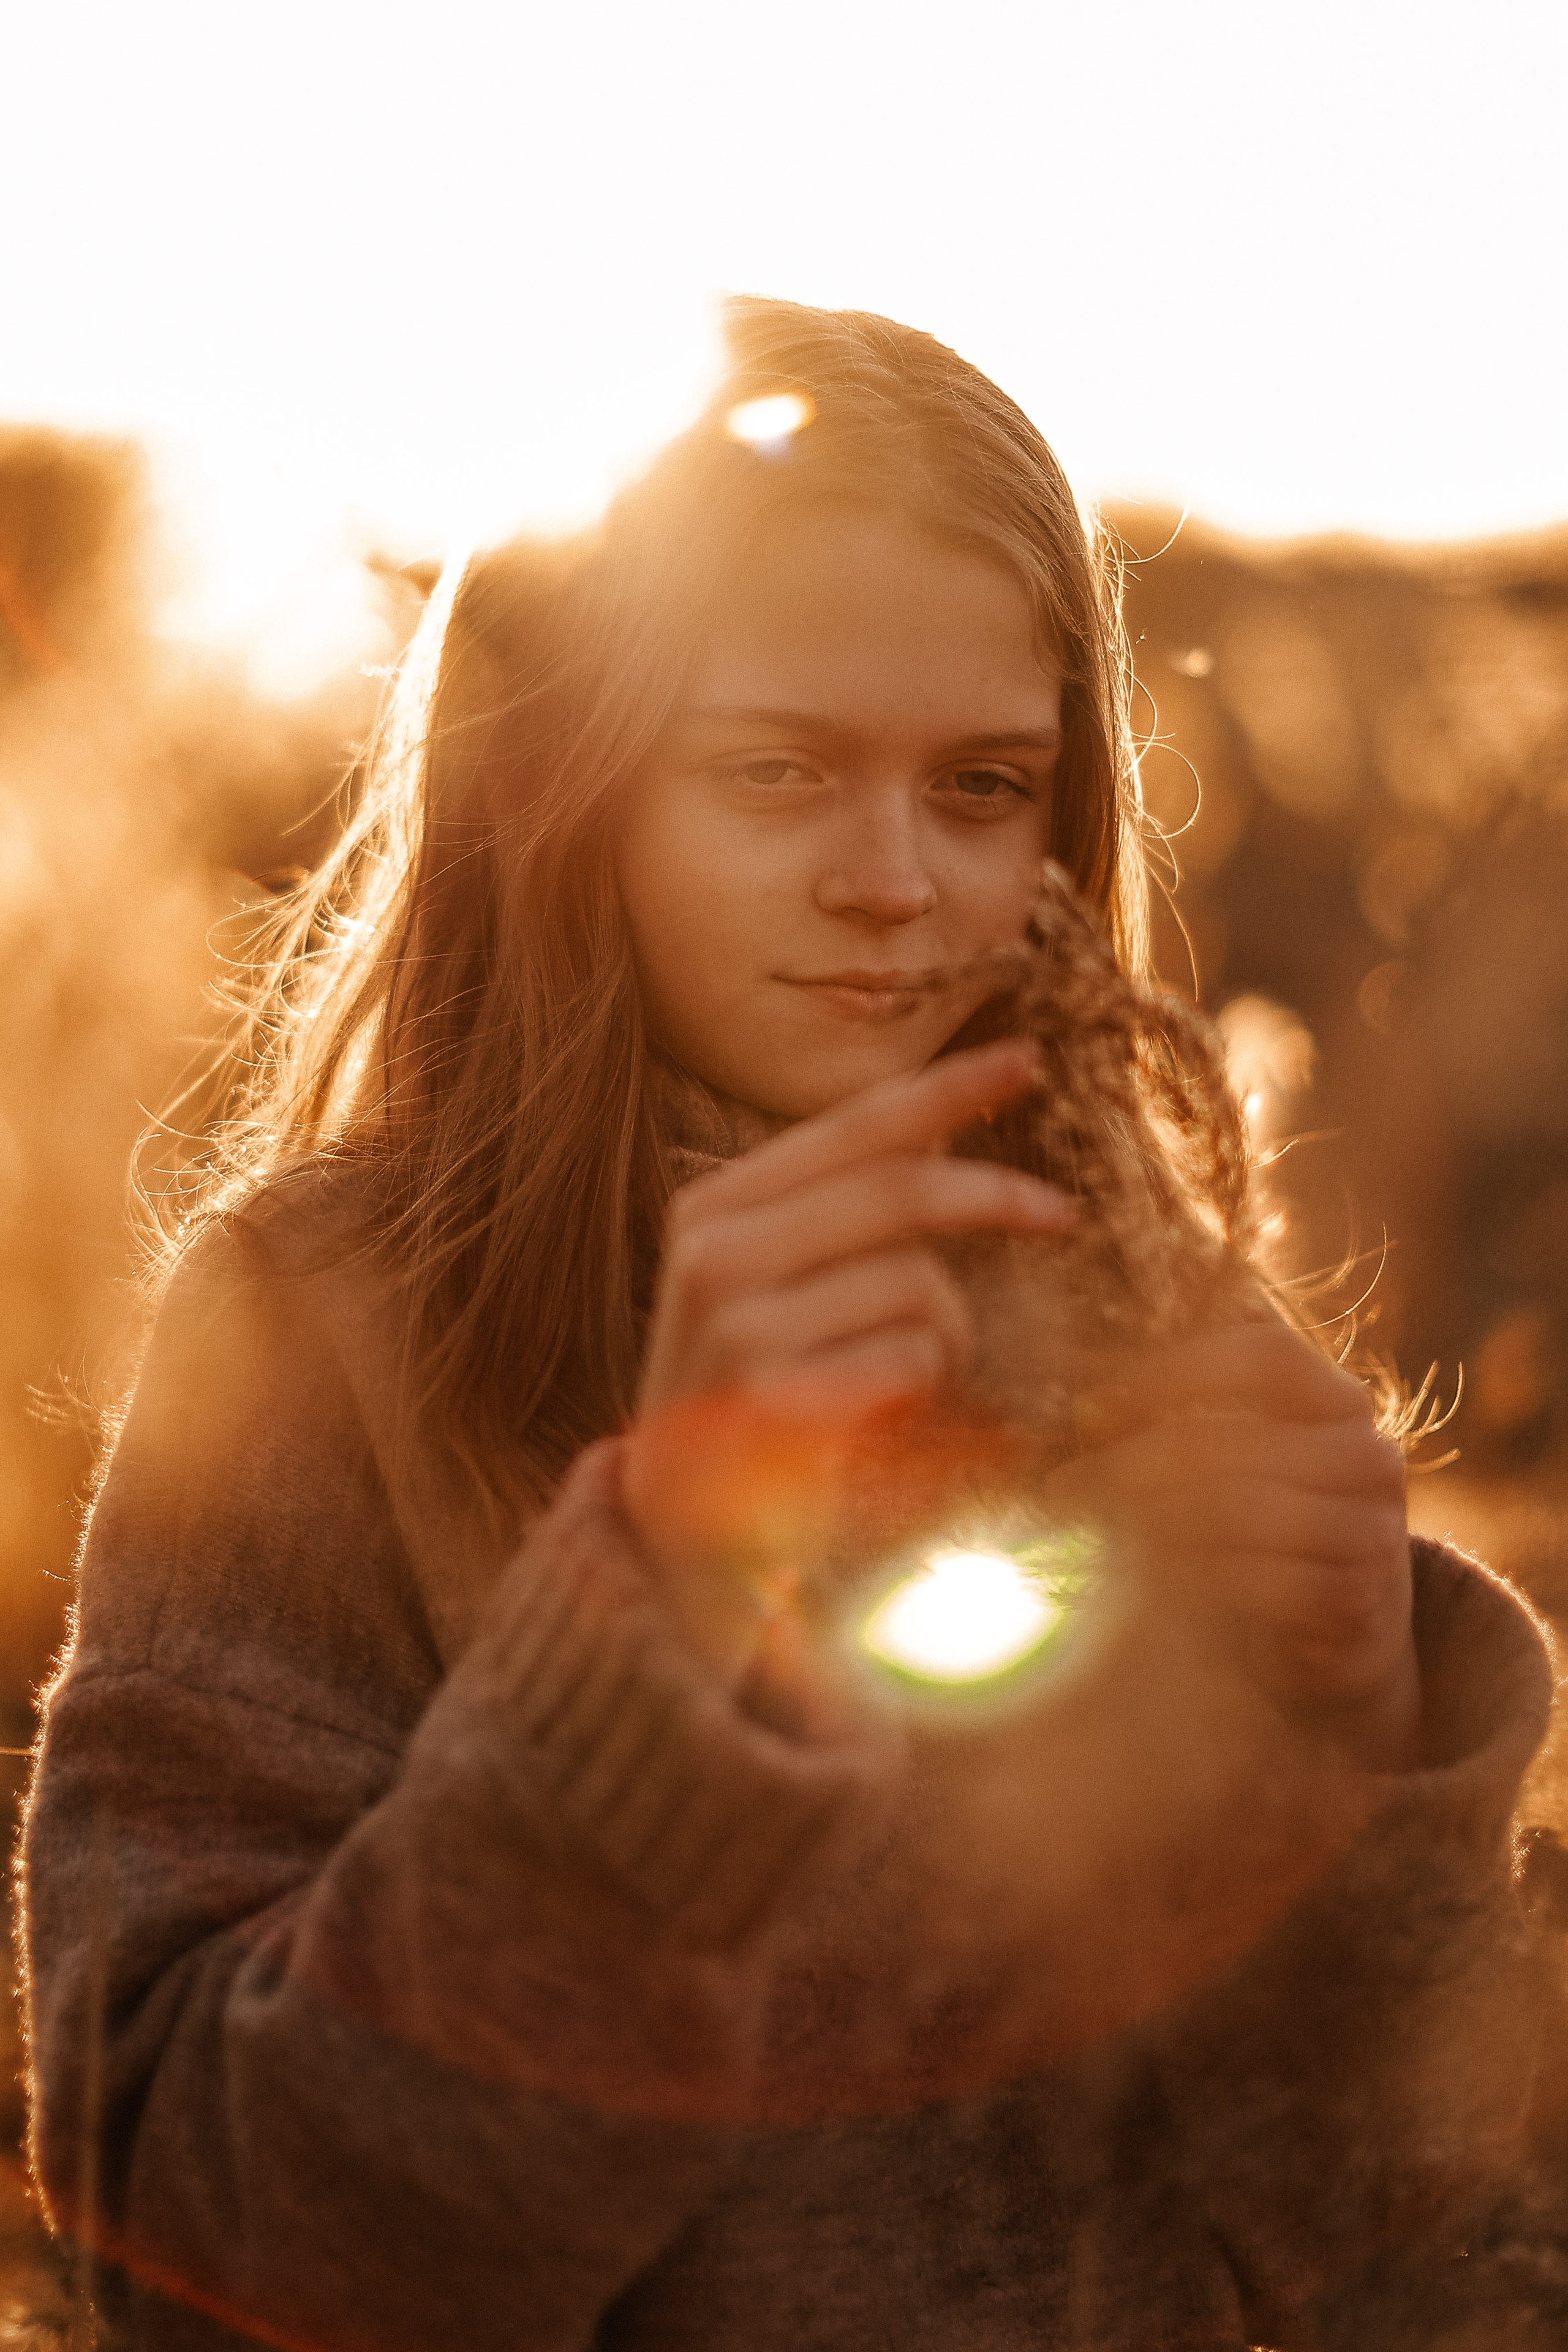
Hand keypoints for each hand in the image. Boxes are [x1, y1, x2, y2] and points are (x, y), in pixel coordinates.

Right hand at [625, 1040, 1074, 1681]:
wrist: (679, 1528)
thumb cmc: (753, 1389)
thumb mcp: (774, 1281)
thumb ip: (841, 1210)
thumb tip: (947, 1131)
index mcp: (714, 1207)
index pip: (850, 1126)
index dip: (946, 1088)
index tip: (1028, 1059)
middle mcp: (715, 1253)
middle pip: (899, 1191)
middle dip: (996, 1195)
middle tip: (1061, 1212)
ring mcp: (740, 1327)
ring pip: (918, 1286)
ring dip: (947, 1334)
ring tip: (906, 1375)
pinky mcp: (778, 1402)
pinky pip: (912, 1362)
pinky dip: (924, 1390)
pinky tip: (883, 1419)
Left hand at [1048, 1323, 1418, 1770]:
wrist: (1347, 1644)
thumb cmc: (1269, 1538)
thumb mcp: (1237, 1468)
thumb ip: (1186, 1430)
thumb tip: (1082, 1411)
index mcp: (1338, 1402)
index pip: (1266, 1355)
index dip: (1176, 1369)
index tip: (1092, 1410)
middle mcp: (1367, 1456)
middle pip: (1233, 1439)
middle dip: (1131, 1464)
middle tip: (1060, 1490)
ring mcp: (1372, 1529)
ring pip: (1242, 1508)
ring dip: (1150, 1523)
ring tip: (1094, 1536)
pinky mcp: (1358, 1601)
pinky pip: (1263, 1577)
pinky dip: (1197, 1575)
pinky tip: (1152, 1580)